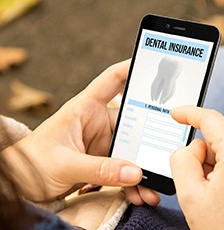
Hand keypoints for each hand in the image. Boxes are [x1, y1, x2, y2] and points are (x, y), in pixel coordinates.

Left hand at [4, 60, 158, 205]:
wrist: (22, 183)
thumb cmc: (34, 162)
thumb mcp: (65, 164)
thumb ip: (99, 169)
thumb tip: (134, 173)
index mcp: (85, 108)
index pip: (111, 80)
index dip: (131, 69)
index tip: (153, 66)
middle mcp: (97, 122)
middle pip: (132, 122)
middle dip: (148, 140)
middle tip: (163, 154)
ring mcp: (101, 142)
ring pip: (130, 150)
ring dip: (141, 169)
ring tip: (151, 188)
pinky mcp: (102, 160)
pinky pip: (123, 168)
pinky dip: (131, 181)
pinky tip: (138, 194)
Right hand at [170, 106, 223, 228]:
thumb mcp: (190, 195)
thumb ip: (181, 160)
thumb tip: (190, 147)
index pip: (210, 119)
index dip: (189, 113)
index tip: (176, 113)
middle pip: (218, 135)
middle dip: (202, 151)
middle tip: (197, 180)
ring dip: (213, 163)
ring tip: (214, 192)